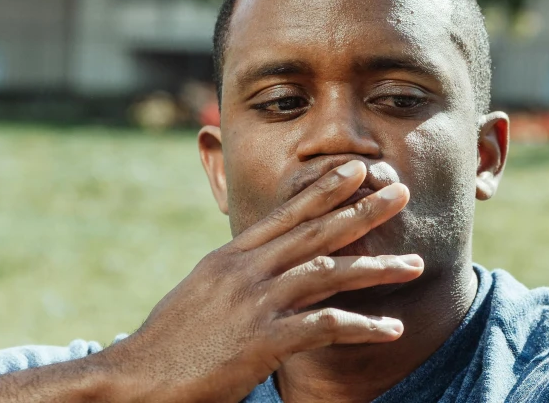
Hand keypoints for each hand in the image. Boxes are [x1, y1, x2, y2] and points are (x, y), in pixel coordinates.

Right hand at [100, 160, 421, 402]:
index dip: (326, 190)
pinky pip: (324, 326)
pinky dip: (362, 326)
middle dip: (362, 210)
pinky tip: (391, 328)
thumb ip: (239, 272)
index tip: (357, 169)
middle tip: (401, 193)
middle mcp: (246, 270)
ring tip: (415, 266)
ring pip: (328, 272)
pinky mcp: (263, 341)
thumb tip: (268, 260)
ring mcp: (255, 303)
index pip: (287, 214)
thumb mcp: (204, 290)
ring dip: (376, 268)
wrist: (133, 378)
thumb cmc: (171, 339)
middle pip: (316, 231)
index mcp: (232, 257)